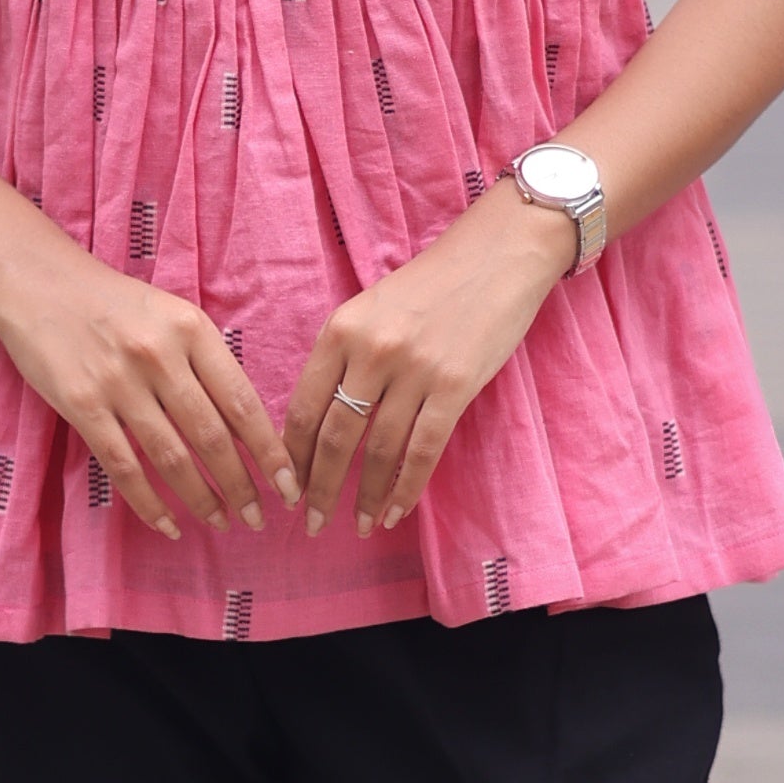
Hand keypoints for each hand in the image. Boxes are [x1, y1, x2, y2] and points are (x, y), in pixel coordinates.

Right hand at [0, 239, 291, 538]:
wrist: (37, 281)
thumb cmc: (113, 302)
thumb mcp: (171, 315)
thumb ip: (205, 361)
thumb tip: (244, 426)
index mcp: (192, 330)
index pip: (243, 403)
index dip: (270, 452)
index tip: (289, 485)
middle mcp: (160, 356)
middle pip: (212, 437)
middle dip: (242, 486)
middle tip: (257, 518)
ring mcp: (119, 382)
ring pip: (173, 458)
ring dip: (203, 500)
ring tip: (222, 522)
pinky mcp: (82, 405)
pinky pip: (124, 467)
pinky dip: (150, 504)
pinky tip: (169, 525)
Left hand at [286, 192, 572, 539]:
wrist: (496, 256)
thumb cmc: (432, 284)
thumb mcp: (371, 308)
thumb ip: (345, 356)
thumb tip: (322, 420)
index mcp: (340, 330)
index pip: (304, 407)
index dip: (292, 456)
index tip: (287, 487)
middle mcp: (371, 351)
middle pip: (335, 437)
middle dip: (319, 488)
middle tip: (310, 524)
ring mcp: (415, 370)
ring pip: (379, 451)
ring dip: (365, 497)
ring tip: (357, 526)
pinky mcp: (455, 386)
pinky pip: (423, 450)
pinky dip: (406, 487)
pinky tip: (395, 512)